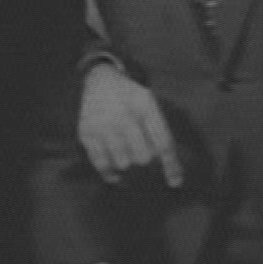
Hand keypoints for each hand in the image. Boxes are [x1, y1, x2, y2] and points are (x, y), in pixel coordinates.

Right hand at [78, 62, 182, 187]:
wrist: (98, 80)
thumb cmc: (130, 98)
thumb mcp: (149, 103)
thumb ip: (160, 132)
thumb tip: (173, 175)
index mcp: (145, 104)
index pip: (163, 141)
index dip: (171, 165)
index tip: (176, 183)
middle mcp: (123, 114)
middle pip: (143, 157)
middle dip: (146, 159)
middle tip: (142, 152)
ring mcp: (103, 124)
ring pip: (123, 163)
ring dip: (127, 163)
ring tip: (126, 153)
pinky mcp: (86, 133)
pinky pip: (101, 164)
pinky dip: (110, 173)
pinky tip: (115, 173)